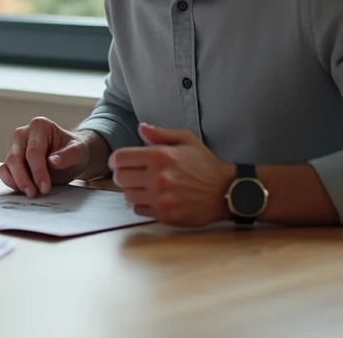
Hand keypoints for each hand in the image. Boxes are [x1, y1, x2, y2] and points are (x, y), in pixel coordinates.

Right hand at [0, 117, 93, 196]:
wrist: (71, 156)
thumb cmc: (74, 150)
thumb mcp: (79, 151)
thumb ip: (68, 155)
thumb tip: (53, 161)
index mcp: (40, 126)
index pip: (33, 151)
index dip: (38, 171)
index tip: (45, 187)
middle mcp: (23, 134)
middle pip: (15, 158)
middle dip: (24, 178)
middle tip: (34, 194)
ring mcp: (15, 146)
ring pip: (8, 165)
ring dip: (17, 182)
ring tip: (31, 193)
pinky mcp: (11, 160)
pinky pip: (4, 171)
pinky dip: (10, 182)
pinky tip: (23, 190)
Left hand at [110, 124, 235, 226]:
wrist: (225, 191)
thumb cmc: (204, 164)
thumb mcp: (186, 140)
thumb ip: (160, 133)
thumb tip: (140, 128)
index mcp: (160, 156)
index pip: (119, 158)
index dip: (116, 160)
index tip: (121, 162)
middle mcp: (158, 178)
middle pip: (120, 178)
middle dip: (122, 175)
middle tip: (132, 174)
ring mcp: (161, 198)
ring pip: (127, 195)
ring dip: (132, 190)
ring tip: (144, 186)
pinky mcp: (166, 215)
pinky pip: (139, 210)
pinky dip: (141, 204)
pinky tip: (152, 198)